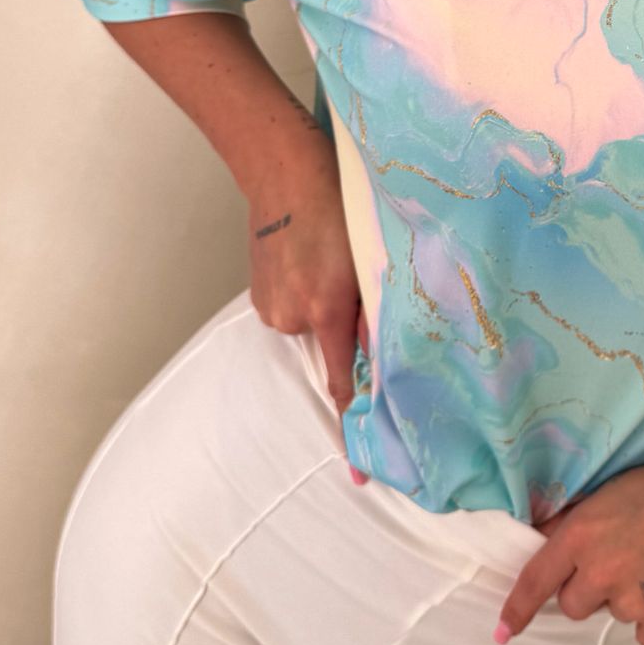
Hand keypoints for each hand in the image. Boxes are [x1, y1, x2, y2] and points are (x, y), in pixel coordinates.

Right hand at [245, 148, 368, 422]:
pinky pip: (295, 313)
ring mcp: (272, 308)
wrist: (283, 170)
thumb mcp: (369, 255)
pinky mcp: (259, 298)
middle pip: (332, 349)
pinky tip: (310, 262)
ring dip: (326, 308)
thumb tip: (384, 356)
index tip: (360, 474)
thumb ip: (376, 311)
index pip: (343, 384)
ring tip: (329, 261)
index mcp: (326, 309)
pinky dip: (307, 297)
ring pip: (313, 328)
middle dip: (346, 330)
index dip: (353, 427)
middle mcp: (293, 317)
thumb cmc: (337, 205)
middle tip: (349, 281)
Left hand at [494, 433, 643, 644]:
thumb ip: (579, 521)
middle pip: (574, 606)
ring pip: (617, 616)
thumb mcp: (615, 489)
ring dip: (632, 598)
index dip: (516, 611)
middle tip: (626, 561)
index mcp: (583, 535)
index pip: (535, 581)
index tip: (502, 634)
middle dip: (590, 589)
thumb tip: (547, 540)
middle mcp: (602, 573)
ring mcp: (638, 603)